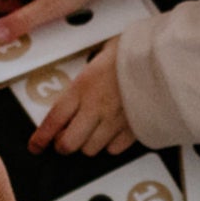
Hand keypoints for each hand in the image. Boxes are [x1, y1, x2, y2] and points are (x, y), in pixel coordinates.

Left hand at [32, 37, 133, 156]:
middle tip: (65, 139)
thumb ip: (85, 75)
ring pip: (91, 149)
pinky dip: (111, 145)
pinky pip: (115, 149)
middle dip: (63, 145)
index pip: (54, 120)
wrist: (164, 58)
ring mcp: (115, 121)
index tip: (35, 146)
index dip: (41, 138)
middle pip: (69, 143)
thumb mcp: (100, 53)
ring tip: (93, 132)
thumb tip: (76, 87)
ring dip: (87, 144)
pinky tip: (113, 132)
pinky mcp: (133, 128)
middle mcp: (96, 108)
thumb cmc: (133, 50)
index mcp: (83, 87)